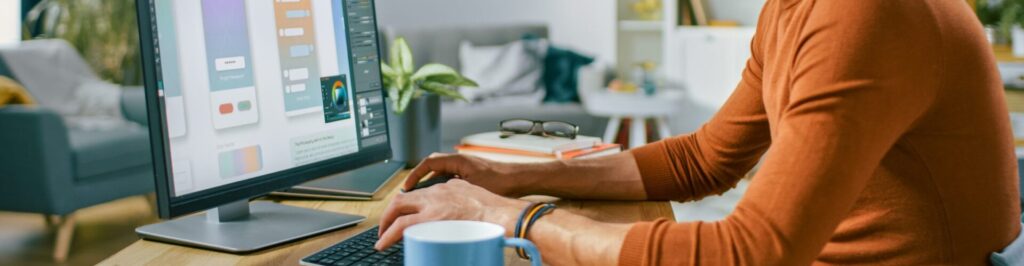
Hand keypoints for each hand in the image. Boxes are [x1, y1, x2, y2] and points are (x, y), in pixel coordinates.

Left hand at [375, 179, 528, 249]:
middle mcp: (437, 193)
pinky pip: (403, 226)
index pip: (419, 195)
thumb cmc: (496, 212)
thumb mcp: (473, 197)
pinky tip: (385, 243)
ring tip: (382, 239)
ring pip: (398, 211)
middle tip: (385, 228)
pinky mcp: (432, 219)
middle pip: (402, 199)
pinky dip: (390, 235)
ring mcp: (433, 206)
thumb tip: (455, 215)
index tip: (401, 215)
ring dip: (386, 225)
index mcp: (447, 188)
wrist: (504, 214)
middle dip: (389, 214)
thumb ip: (459, 201)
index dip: (405, 205)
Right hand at [404, 153, 526, 196]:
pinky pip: (450, 178)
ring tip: (423, 197)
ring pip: (441, 173)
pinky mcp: (471, 174)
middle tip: (411, 192)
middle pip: (432, 166)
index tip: (407, 187)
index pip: (429, 162)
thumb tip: (435, 198)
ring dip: (431, 183)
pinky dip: (442, 186)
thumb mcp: (473, 188)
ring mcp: (465, 167)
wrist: (519, 179)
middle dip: (420, 178)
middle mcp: (460, 161)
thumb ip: (453, 191)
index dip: (415, 174)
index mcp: (458, 160)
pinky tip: (442, 199)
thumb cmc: (501, 181)